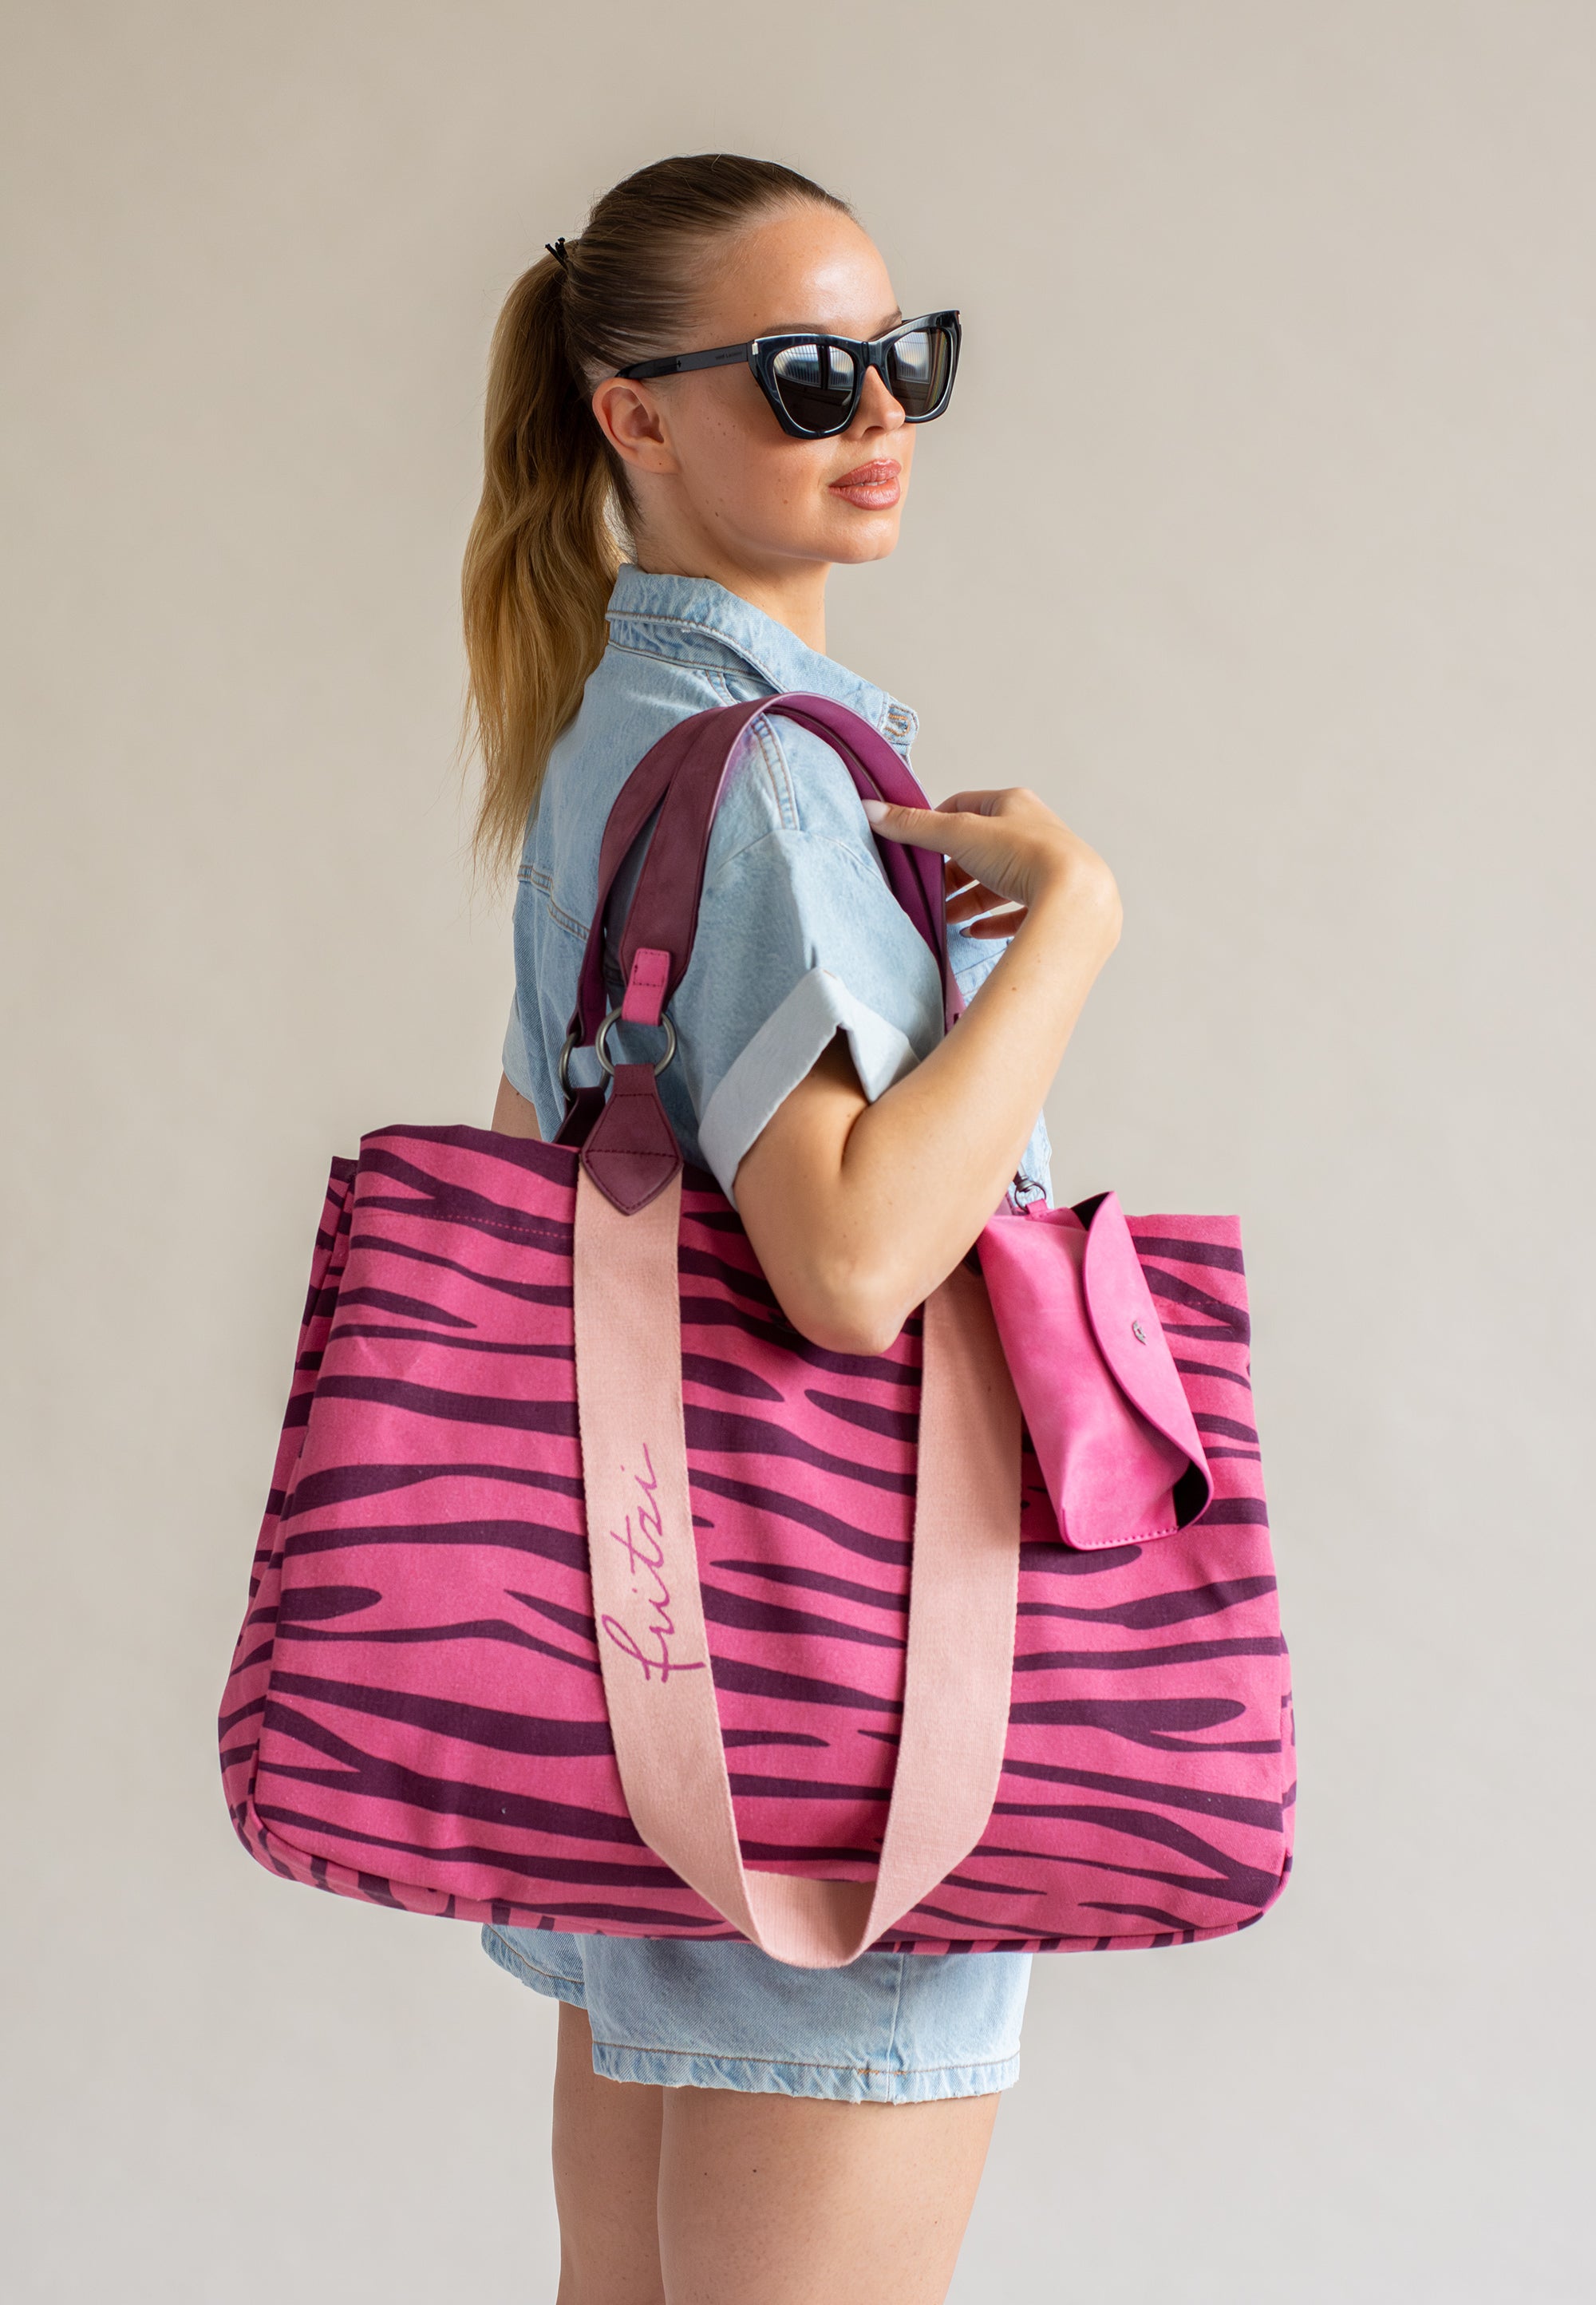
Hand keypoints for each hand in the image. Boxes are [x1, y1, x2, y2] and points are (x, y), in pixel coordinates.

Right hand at [862, 787, 1119, 943]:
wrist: (1076, 899)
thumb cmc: (1025, 855)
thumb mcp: (959, 835)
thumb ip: (914, 826)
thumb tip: (871, 809)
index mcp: (1015, 805)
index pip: (967, 807)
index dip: (938, 825)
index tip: (918, 848)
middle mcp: (1035, 833)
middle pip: (982, 850)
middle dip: (953, 873)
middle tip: (929, 892)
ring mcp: (1048, 870)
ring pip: (999, 883)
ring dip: (969, 900)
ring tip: (945, 917)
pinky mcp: (1057, 905)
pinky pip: (1020, 913)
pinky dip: (994, 922)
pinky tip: (975, 933)